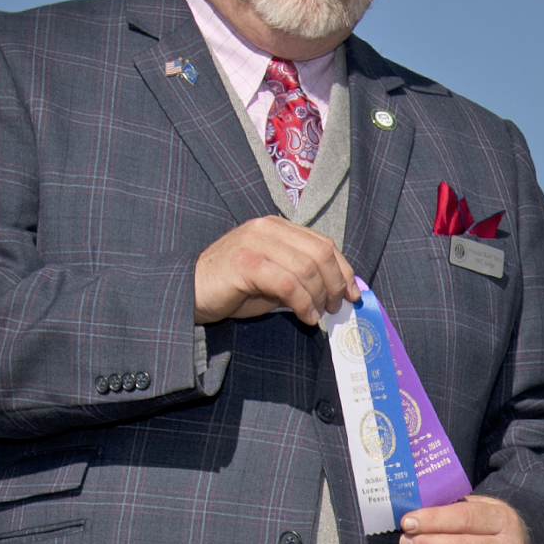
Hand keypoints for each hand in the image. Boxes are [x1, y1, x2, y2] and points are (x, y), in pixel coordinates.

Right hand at [193, 216, 356, 326]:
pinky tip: (304, 316)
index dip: (343, 269)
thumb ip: (301, 276)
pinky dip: (302, 303)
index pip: (323, 243)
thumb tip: (336, 292)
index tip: (352, 294)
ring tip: (318, 314)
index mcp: (277, 227)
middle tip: (336, 307)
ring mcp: (255, 243)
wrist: (191, 291)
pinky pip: (287, 283)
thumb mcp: (274, 278)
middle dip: (335, 284)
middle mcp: (267, 228)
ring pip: (306, 268)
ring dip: (319, 296)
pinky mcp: (245, 264)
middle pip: (320, 253)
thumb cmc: (233, 288)